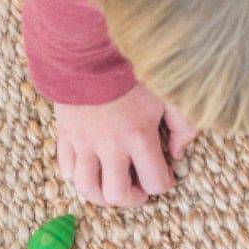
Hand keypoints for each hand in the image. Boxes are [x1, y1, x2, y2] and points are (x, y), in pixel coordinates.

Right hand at [53, 84, 197, 207]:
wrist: (90, 49)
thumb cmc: (133, 71)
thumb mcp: (168, 94)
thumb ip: (184, 125)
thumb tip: (178, 153)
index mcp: (139, 136)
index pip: (155, 182)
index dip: (163, 184)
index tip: (164, 173)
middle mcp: (109, 145)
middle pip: (116, 194)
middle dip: (132, 199)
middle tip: (138, 188)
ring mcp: (83, 141)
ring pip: (85, 188)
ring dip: (101, 196)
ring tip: (112, 186)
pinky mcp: (65, 135)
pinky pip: (65, 169)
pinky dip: (77, 177)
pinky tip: (91, 169)